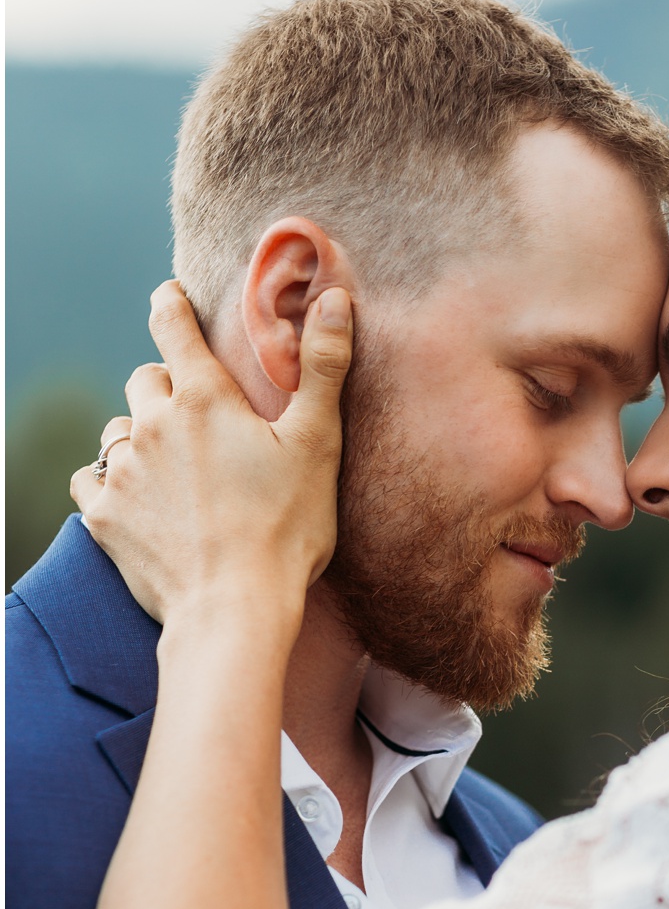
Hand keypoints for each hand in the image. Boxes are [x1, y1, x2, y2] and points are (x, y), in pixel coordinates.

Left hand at [71, 281, 352, 633]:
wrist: (233, 610)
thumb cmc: (286, 529)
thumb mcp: (318, 445)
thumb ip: (322, 367)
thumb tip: (335, 298)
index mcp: (204, 398)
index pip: (171, 323)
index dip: (171, 304)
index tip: (172, 299)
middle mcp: (152, 424)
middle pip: (145, 379)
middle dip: (168, 390)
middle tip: (201, 423)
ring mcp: (123, 470)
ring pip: (119, 430)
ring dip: (141, 438)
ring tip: (175, 470)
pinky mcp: (103, 514)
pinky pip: (93, 479)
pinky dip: (112, 482)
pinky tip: (141, 502)